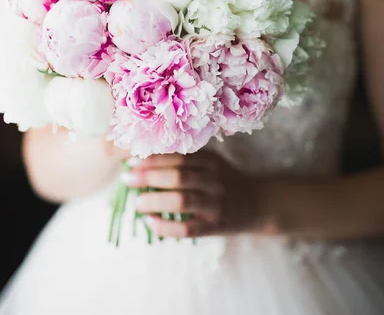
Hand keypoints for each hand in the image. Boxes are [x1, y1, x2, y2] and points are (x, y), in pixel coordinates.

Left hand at [120, 151, 278, 238]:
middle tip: (126, 179)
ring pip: (182, 201)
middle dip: (148, 177)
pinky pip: (187, 229)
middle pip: (178, 177)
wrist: (258, 203)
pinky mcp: (215, 226)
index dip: (153, 158)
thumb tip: (144, 157)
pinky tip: (150, 222)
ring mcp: (216, 204)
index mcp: (211, 161)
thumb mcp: (212, 162)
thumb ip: (187, 159)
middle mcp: (215, 180)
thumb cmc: (225, 180)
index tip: (131, 160)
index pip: (179, 156)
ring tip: (137, 203)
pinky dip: (166, 227)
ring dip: (155, 201)